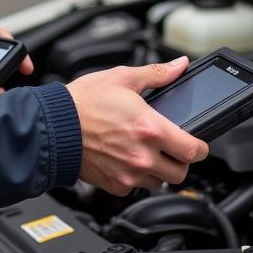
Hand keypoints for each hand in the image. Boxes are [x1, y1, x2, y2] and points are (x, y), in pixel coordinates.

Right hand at [66, 57, 208, 195]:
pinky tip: (125, 157)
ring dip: (158, 169)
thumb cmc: (83, 102)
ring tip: (144, 150)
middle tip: (170, 146)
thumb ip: (157, 74)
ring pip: (159, 182)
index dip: (200, 146)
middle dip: (179, 159)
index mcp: (151, 128)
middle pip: (181, 172)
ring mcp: (129, 174)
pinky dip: (136, 176)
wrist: (52, 126)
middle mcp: (143, 156)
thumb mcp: (122, 78)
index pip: (194, 150)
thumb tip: (179, 66)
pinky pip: (136, 186)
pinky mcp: (115, 185)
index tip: (196, 142)